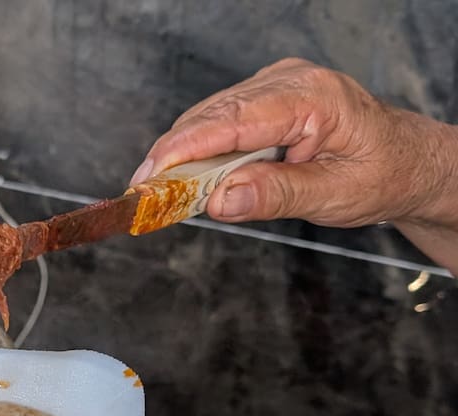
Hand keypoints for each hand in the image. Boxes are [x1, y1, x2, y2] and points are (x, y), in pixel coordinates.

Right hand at [130, 58, 457, 269]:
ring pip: (210, 118)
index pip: (233, 120)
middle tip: (141, 194)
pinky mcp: (266, 99)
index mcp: (314, 98)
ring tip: (158, 192)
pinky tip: (187, 177)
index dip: (184, 148)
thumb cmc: (383, 174)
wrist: (408, 162)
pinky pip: (220, 121)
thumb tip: (220, 200)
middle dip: (172, 156)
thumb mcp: (335, 195)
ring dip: (183, 156)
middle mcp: (290, 81)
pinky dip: (199, 150)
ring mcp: (276, 86)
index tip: (148, 176)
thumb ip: (276, 195)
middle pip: (212, 116)